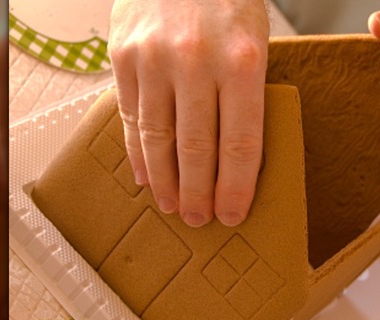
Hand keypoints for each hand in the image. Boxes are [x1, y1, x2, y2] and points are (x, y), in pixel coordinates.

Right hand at [108, 0, 268, 226]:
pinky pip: (131, 118)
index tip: (233, 214)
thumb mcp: (256, 39)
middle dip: (201, 194)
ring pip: (159, 140)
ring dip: (168, 182)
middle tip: (202, 220)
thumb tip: (237, 157)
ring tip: (175, 207)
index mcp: (243, 61)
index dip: (236, 187)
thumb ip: (246, 94)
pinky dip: (138, 154)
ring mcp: (154, 60)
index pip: (241, 143)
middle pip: (198, 149)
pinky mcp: (123, 57)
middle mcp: (197, 63)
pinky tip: (147, 176)